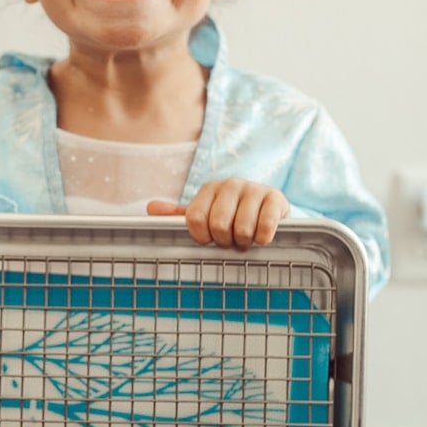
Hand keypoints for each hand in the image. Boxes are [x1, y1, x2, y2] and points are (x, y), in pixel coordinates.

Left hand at [148, 179, 288, 248]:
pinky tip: (262, 237)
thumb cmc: (233, 216)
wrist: (271, 211)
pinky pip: (265, 226)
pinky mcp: (276, 198)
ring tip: (246, 239)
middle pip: (218, 225)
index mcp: (209, 189)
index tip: (208, 240)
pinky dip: (262, 239)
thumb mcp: (206, 215)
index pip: (195, 218)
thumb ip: (179, 215)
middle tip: (230, 241)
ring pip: (242, 229)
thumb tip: (151, 208)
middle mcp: (231, 184)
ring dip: (244, 242)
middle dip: (224, 241)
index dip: (201, 237)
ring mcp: (254, 189)